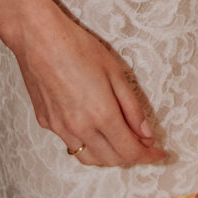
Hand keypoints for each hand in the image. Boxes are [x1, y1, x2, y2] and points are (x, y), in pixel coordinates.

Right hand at [10, 0, 166, 167]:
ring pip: (89, 158)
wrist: (38, 38)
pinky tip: (94, 129)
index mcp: (101, 115)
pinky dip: (88, 144)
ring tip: (120, 141)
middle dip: (132, 157)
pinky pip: (71, 143)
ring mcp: (60, 128)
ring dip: (109, 156)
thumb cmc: (78, 47)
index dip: (148, 156)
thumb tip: (146, 134)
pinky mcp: (46, 122)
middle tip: (144, 145)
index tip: (159, 154)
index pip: (130, 151)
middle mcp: (80, 128)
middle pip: (111, 159)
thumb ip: (132, 108)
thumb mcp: (115, 72)